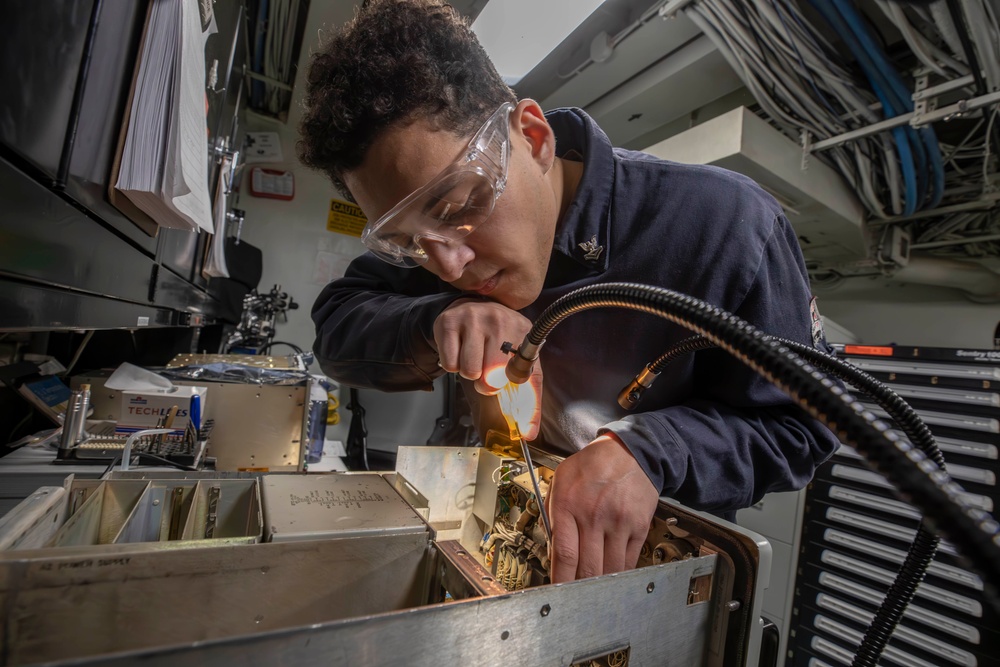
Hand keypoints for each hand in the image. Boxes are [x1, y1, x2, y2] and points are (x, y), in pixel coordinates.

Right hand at [433, 300, 542, 437]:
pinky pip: (451, 364)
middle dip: (488, 384)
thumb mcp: (518, 359)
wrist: (473, 307)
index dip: (527, 407)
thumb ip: (527, 396)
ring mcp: (474, 318)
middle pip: (493, 375)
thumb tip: (529, 432)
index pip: (529, 376)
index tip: (526, 431)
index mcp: (524, 332)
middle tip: (486, 373)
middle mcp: (501, 321)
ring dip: (469, 374)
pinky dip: (453, 365)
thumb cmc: (498, 339)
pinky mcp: (450, 322)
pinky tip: (460, 351)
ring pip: (469, 371)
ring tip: (474, 359)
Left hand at [546, 434, 659, 581]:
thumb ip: (551, 512)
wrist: (629, 452)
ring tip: (593, 591)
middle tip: (575, 598)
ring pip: (610, 570)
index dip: (561, 580)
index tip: (557, 594)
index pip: (564, 554)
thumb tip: (551, 548)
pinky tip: (612, 576)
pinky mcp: (638, 526)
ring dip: (601, 586)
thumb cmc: (591, 466)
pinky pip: (629, 561)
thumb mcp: (559, 480)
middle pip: (587, 568)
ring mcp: (619, 522)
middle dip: (580, 590)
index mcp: (568, 505)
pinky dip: (619, 574)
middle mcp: (594, 515)